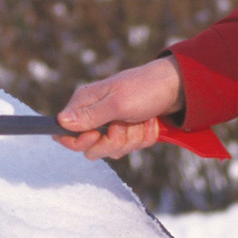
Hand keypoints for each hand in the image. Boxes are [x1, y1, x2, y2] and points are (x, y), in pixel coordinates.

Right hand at [56, 57, 183, 160]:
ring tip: (141, 119)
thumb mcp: (118, 103)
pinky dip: (143, 137)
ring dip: (132, 138)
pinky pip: (130, 148)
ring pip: (113, 150)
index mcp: (85, 104)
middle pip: (91, 149)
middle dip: (114, 141)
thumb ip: (90, 116)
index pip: (64, 133)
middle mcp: (95, 115)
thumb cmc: (146, 89)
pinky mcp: (127, 132)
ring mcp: (111, 125)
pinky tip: (149, 122)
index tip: (97, 135)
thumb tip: (60, 121)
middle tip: (125, 123)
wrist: (176, 87)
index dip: (78, 142)